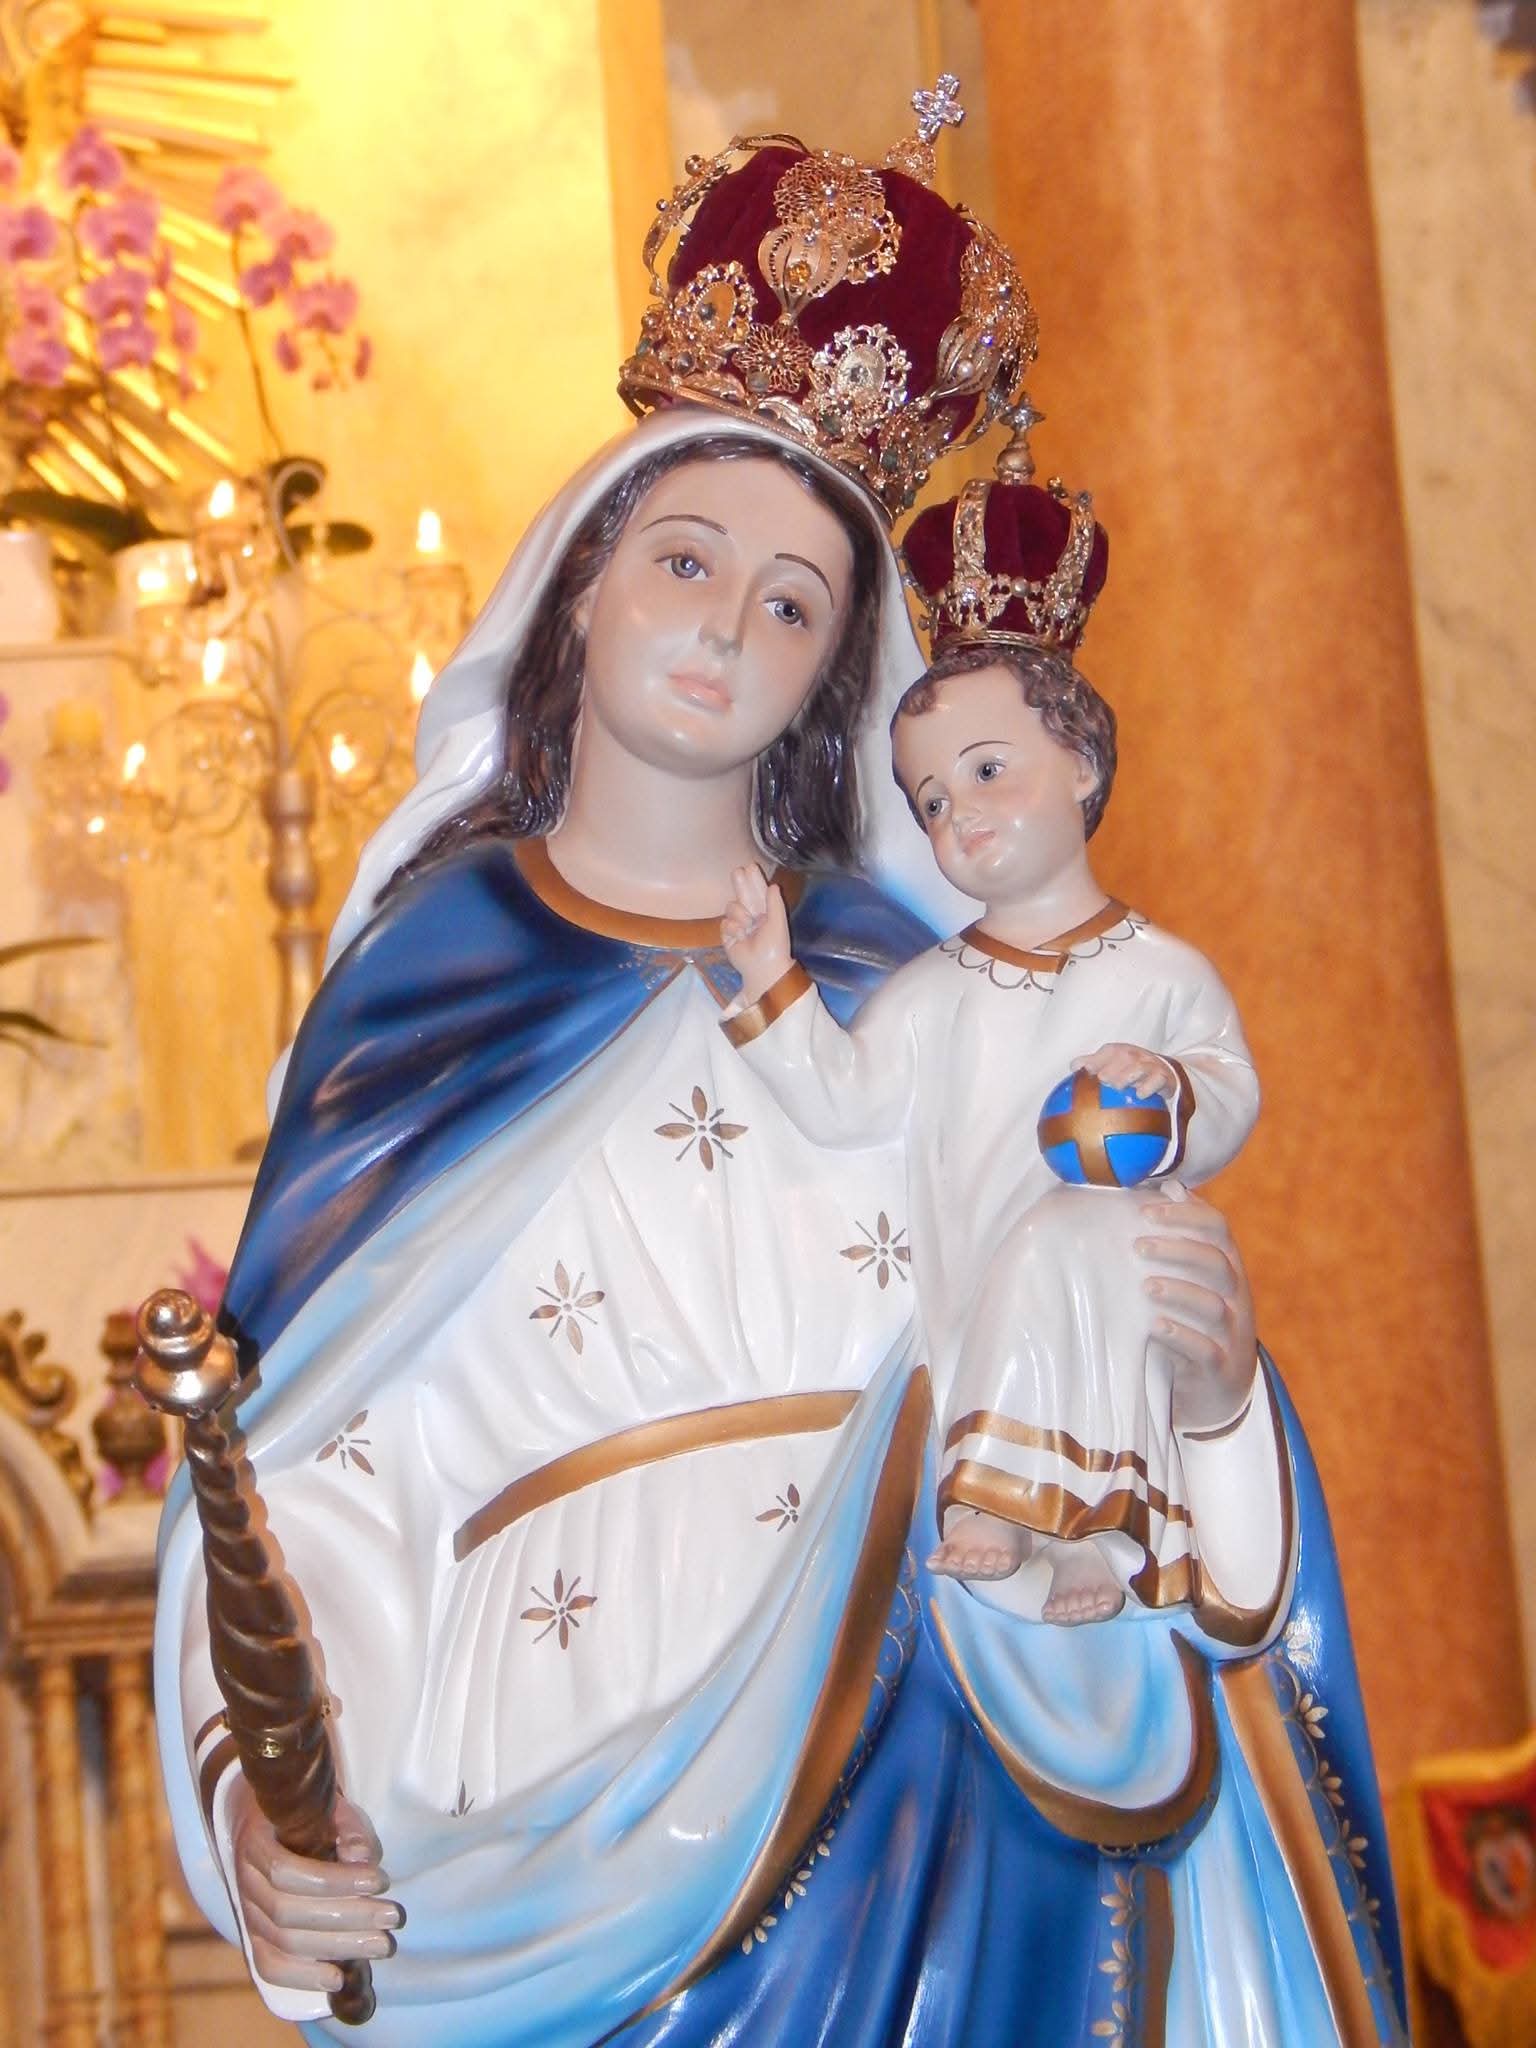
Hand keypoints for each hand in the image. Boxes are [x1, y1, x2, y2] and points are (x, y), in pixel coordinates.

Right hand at [230, 1773, 400, 1996]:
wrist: (267, 1825)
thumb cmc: (306, 1815)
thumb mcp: (329, 1808)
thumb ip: (348, 1828)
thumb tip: (362, 1857)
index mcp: (257, 1843)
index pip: (288, 1872)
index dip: (335, 1881)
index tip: (380, 1881)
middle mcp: (246, 1882)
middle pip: (289, 1913)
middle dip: (348, 1918)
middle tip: (393, 1917)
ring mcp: (248, 1914)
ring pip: (285, 1942)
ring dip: (337, 1947)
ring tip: (382, 1945)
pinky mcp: (256, 1938)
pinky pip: (269, 1966)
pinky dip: (301, 1978)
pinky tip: (337, 1979)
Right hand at [721, 862, 792, 1005]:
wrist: (763, 967)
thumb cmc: (774, 946)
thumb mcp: (778, 923)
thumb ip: (775, 903)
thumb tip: (773, 885)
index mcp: (766, 912)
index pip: (758, 892)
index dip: (754, 880)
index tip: (750, 867)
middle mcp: (751, 915)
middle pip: (742, 894)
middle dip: (740, 883)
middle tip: (737, 871)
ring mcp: (738, 924)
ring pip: (732, 907)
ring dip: (739, 915)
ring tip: (748, 925)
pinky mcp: (727, 934)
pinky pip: (725, 922)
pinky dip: (733, 928)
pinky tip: (740, 936)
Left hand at [1073, 1041, 1178, 1098]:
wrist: (1165, 1073)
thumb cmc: (1131, 1069)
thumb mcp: (1111, 1063)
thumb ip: (1092, 1063)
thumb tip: (1073, 1067)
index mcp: (1117, 1050)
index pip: (1106, 1052)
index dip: (1094, 1062)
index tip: (1087, 1073)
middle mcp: (1133, 1055)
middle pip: (1120, 1059)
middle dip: (1110, 1073)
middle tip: (1105, 1083)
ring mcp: (1148, 1065)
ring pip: (1136, 1069)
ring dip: (1126, 1079)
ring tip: (1119, 1087)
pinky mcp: (1162, 1076)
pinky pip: (1155, 1081)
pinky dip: (1146, 1088)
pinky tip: (1139, 1095)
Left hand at [1136, 1183, 1257, 1432]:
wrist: (1219, 1392)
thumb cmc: (1196, 1321)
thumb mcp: (1195, 1279)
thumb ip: (1184, 1236)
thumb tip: (1169, 1185)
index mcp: (1229, 1267)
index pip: (1218, 1228)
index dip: (1186, 1214)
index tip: (1146, 1210)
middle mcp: (1237, 1296)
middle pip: (1216, 1262)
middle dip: (1177, 1249)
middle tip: (1137, 1246)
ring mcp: (1232, 1333)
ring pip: (1213, 1305)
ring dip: (1178, 1292)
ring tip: (1145, 1287)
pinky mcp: (1220, 1368)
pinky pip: (1206, 1350)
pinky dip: (1181, 1336)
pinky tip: (1154, 1327)